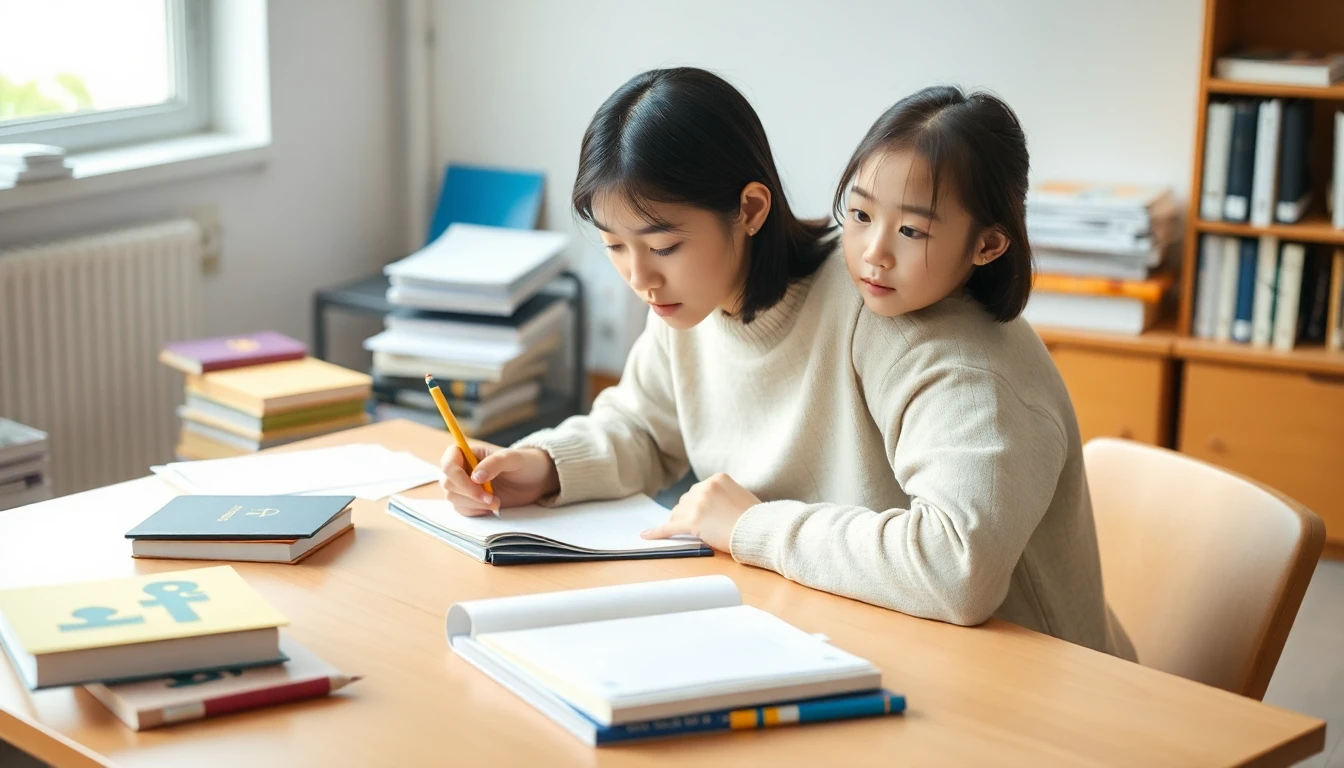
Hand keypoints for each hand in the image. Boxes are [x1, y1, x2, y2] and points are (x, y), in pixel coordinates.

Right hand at [438, 440, 559, 515]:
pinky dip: (476, 511)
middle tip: (491, 497)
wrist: (536, 480)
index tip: (477, 483)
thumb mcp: (513, 459)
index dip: (456, 475)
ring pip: (453, 498)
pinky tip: (492, 507)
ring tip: (496, 502)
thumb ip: (494, 464)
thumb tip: (475, 477)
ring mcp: (465, 486)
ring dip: (473, 504)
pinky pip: (462, 509)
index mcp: (467, 452)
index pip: (448, 462)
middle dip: (468, 493)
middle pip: (448, 483)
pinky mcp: (471, 501)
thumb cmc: (525, 463)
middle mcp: (462, 469)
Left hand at [641, 473, 760, 551]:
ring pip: (677, 514)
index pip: (697, 490)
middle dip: (690, 514)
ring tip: (697, 532)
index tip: (704, 513)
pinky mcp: (692, 522)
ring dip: (682, 524)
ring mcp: (698, 504)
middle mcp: (705, 487)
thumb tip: (714, 505)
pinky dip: (657, 532)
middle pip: (685, 501)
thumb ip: (724, 495)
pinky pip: (669, 528)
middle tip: (703, 526)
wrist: (759, 531)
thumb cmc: (755, 519)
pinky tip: (646, 535)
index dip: (699, 505)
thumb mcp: (741, 496)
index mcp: (718, 478)